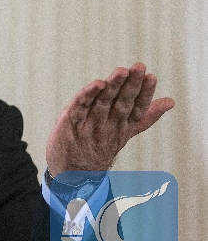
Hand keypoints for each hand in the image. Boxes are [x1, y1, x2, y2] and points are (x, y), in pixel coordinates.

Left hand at [45, 63, 173, 175]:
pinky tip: (96, 84)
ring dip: (112, 86)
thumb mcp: (124, 132)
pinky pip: (80, 106)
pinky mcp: (70, 122)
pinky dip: (88, 95)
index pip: (136, 108)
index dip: (144, 94)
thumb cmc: (100, 146)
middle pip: (121, 103)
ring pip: (103, 102)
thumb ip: (145, 116)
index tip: (151, 77)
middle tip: (139, 67)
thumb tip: (169, 102)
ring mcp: (89, 125)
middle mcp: (107, 125)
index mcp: (122, 126)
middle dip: (131, 85)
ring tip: (121, 71)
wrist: (73, 174)